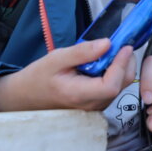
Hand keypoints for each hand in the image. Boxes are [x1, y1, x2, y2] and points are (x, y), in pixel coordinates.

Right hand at [0, 39, 135, 111]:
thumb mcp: (56, 58)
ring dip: (122, 68)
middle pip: (120, 86)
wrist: (26, 96)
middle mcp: (90, 105)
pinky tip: (107, 61)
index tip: (124, 47)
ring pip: (120, 87)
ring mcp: (95, 107)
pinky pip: (113, 89)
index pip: (110, 86)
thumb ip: (82, 52)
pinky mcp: (96, 104)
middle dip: (126, 64)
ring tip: (114, 50)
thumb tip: (108, 43)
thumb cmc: (38, 77)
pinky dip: (116, 73)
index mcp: (78, 95)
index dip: (121, 66)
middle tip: (122, 44)